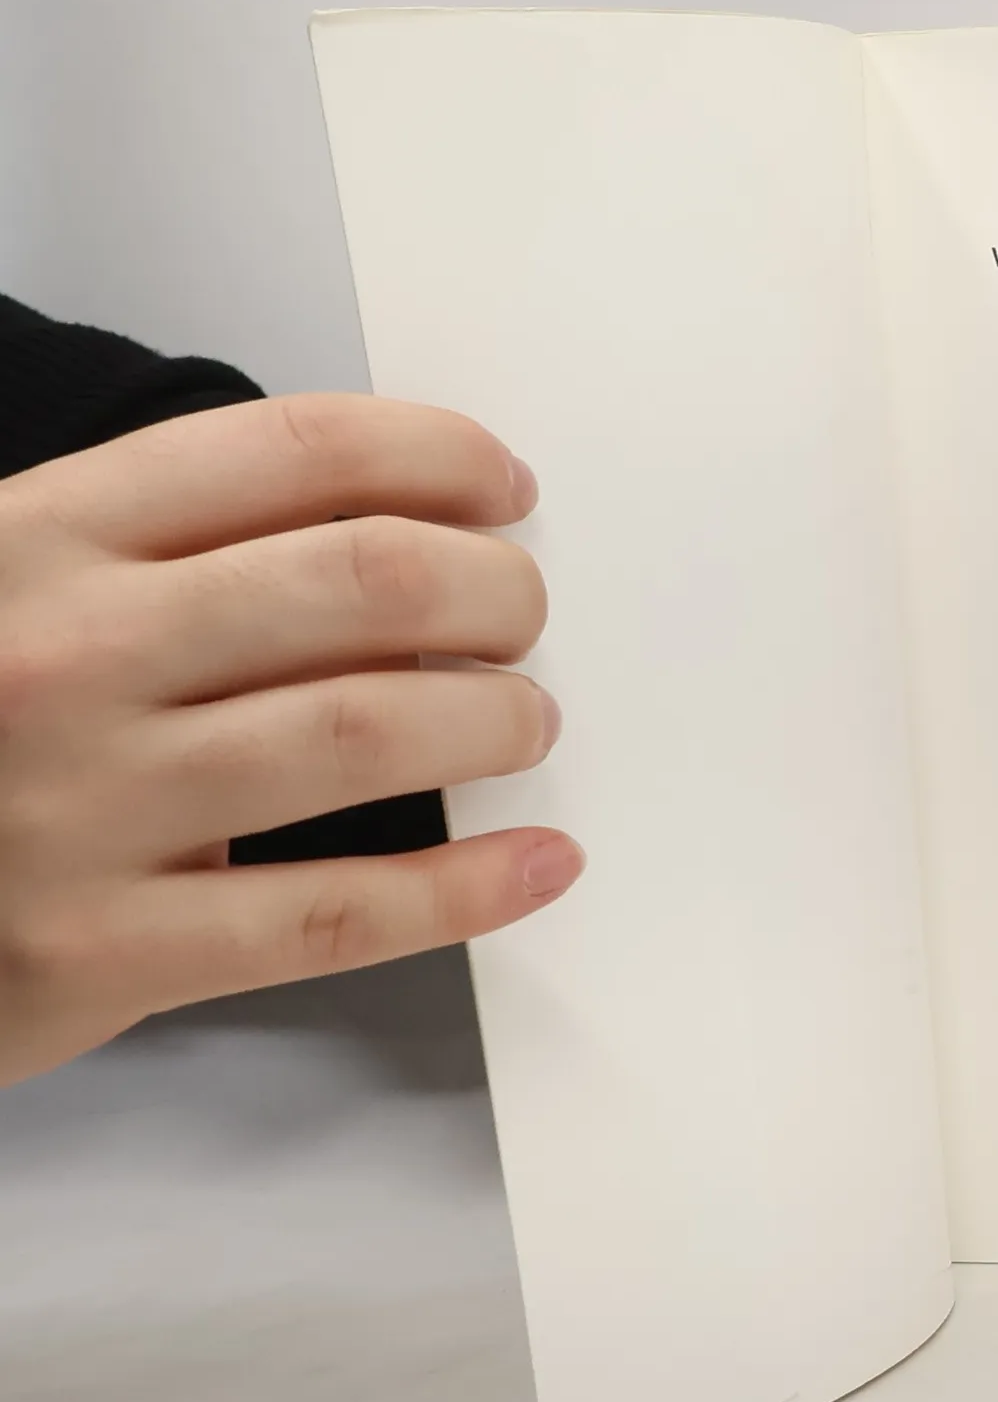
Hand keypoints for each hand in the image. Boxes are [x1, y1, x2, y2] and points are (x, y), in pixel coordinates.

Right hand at [0, 395, 582, 1084]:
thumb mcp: (7, 589)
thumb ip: (162, 554)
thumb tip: (398, 546)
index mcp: (39, 537)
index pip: (290, 451)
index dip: (435, 455)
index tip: (504, 486)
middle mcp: (63, 654)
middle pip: (359, 583)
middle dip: (492, 590)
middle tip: (524, 615)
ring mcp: (78, 806)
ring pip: (363, 733)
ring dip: (493, 720)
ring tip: (526, 721)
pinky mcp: (97, 949)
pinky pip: (331, 915)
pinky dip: (465, 889)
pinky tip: (540, 864)